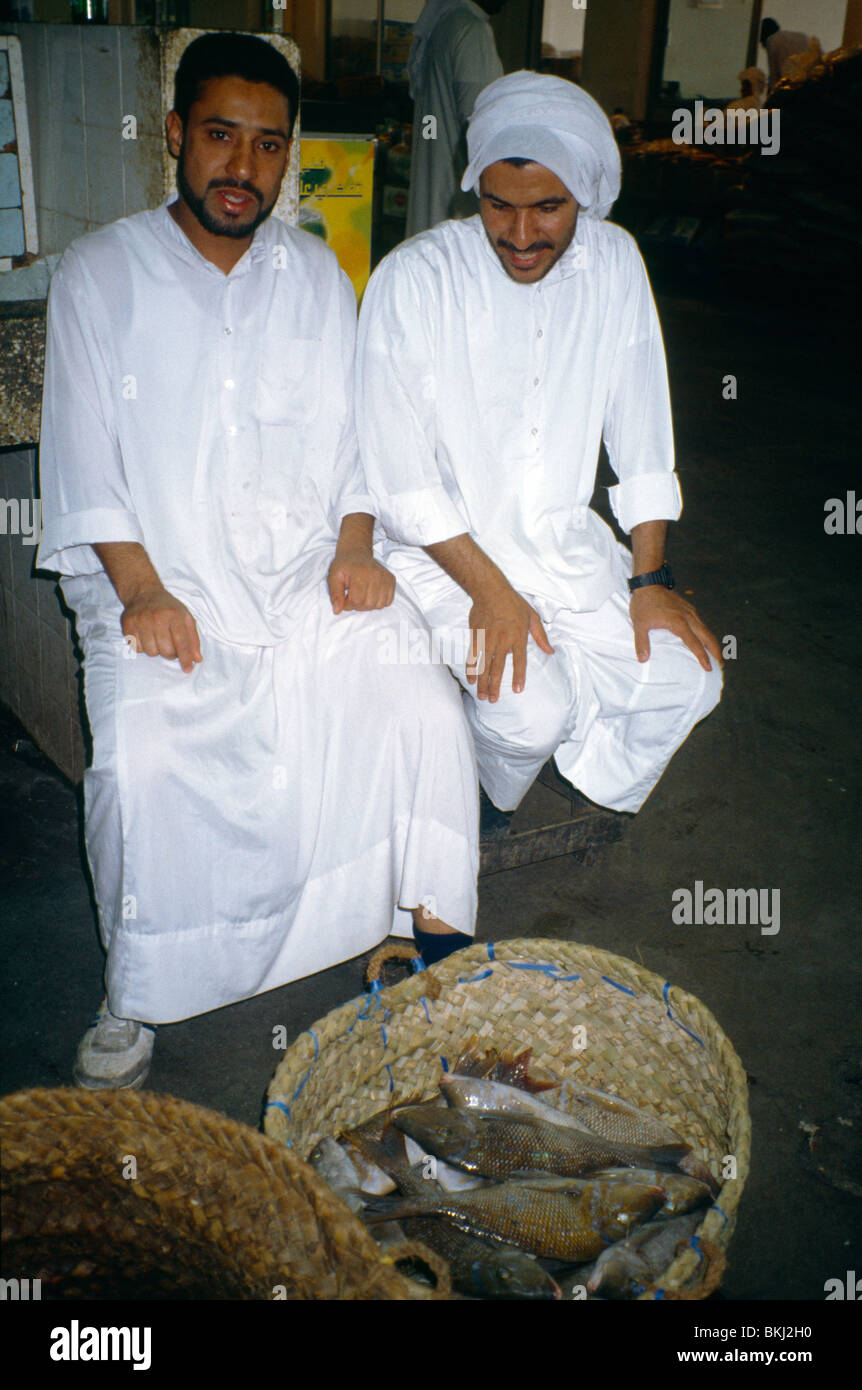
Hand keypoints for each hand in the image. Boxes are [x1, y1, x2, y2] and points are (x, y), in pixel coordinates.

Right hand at [121, 587, 201, 673]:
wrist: (144, 593)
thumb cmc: (168, 608)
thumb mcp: (186, 618)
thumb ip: (193, 639)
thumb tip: (197, 659)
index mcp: (174, 615)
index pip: (182, 642)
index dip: (185, 658)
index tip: (187, 669)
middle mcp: (157, 617)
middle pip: (166, 650)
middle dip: (171, 654)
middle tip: (170, 646)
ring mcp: (140, 620)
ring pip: (151, 652)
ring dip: (156, 650)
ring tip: (157, 639)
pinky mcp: (127, 624)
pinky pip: (136, 649)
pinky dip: (142, 647)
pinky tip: (145, 636)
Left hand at [328, 548, 395, 612]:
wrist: (356, 553)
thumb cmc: (344, 566)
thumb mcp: (333, 577)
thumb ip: (335, 594)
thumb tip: (337, 611)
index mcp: (361, 573)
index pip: (356, 600)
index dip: (348, 604)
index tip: (344, 597)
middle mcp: (376, 575)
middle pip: (368, 604)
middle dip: (357, 605)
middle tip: (352, 595)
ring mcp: (386, 577)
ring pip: (379, 605)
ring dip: (368, 605)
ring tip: (362, 594)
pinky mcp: (391, 580)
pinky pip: (388, 601)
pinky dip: (379, 602)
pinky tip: (371, 594)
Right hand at [467, 582, 553, 701]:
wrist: (490, 590)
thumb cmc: (513, 603)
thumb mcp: (533, 617)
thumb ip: (541, 636)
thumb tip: (550, 652)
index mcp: (517, 637)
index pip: (519, 662)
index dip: (518, 677)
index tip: (517, 690)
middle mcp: (502, 641)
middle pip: (498, 668)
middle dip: (495, 686)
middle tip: (493, 700)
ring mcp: (487, 640)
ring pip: (484, 666)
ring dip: (482, 682)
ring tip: (482, 695)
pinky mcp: (476, 636)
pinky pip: (473, 656)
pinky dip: (471, 669)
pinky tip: (471, 680)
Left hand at [630, 585, 721, 670]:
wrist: (649, 582)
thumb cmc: (644, 603)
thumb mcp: (639, 624)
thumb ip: (641, 642)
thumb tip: (642, 660)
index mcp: (678, 622)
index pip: (694, 643)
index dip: (702, 656)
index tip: (708, 668)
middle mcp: (688, 617)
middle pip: (707, 636)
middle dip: (716, 651)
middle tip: (721, 665)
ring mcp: (690, 612)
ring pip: (706, 630)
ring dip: (713, 643)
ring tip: (717, 656)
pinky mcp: (689, 608)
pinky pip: (701, 624)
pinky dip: (706, 634)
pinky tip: (705, 641)